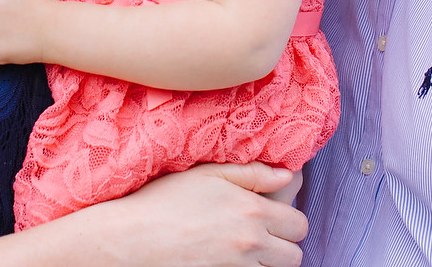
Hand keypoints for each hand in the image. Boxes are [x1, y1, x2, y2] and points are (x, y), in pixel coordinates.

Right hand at [76, 162, 306, 266]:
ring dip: (268, 263)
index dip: (289, 221)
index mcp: (252, 211)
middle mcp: (251, 244)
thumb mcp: (209, 173)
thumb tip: (287, 176)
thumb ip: (253, 173)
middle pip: (294, 255)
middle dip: (283, 246)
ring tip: (245, 251)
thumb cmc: (166, 201)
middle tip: (262, 238)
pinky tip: (230, 262)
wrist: (132, 239)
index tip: (274, 218)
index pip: (299, 224)